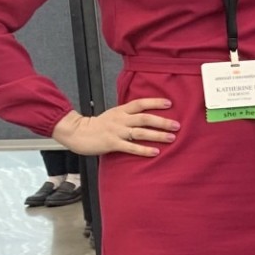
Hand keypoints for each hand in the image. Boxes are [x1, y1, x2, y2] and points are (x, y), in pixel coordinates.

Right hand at [53, 101, 177, 157]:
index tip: (170, 104)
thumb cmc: (98, 125)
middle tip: (177, 125)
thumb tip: (148, 114)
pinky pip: (130, 147)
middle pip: (144, 118)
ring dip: (157, 135)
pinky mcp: (112, 144)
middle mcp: (120, 120)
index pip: (140, 103)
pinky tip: (155, 152)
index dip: (155, 102)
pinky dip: (144, 150)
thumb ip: (129, 114)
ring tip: (171, 138)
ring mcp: (116, 132)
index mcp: (121, 111)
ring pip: (140, 132)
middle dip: (162, 121)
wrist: (77, 133)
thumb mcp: (114, 114)